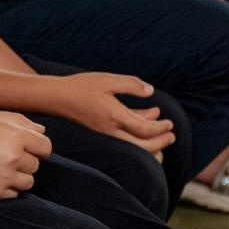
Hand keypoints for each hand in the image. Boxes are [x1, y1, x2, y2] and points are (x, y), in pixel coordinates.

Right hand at [0, 110, 51, 197]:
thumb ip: (18, 121)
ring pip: (28, 181)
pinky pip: (14, 193)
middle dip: (25, 159)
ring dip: (19, 175)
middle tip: (4, 154)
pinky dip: (8, 186)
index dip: (38, 146)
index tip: (28, 147)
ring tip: (0, 166)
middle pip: (35, 164)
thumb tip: (42, 131)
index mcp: (15, 135)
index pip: (45, 146)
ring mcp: (4, 177)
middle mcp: (13, 157)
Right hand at [48, 72, 175, 154]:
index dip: (160, 128)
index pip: (144, 130)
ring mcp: (106, 133)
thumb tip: (151, 91)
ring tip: (162, 133)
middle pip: (141, 147)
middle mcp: (111, 130)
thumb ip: (131, 85)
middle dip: (160, 143)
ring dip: (150, 142)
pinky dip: (136, 134)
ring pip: (133, 148)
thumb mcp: (108, 80)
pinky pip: (124, 139)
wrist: (56, 97)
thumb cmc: (81, 86)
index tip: (170, 123)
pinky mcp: (101, 132)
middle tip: (171, 136)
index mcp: (115, 117)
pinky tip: (144, 117)